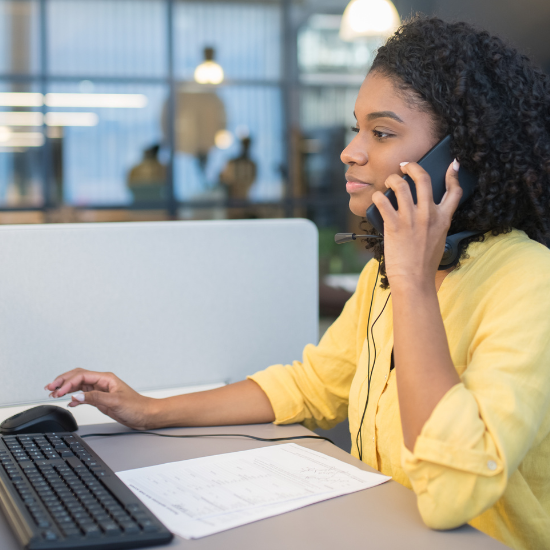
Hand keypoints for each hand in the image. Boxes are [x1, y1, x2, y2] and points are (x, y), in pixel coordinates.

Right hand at [44, 369, 155, 429]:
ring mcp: (101, 390)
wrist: (145, 415)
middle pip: (78, 377)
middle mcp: (102, 382)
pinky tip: (69, 401)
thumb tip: (77, 395)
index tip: (57, 391)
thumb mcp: (115, 401)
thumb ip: (95, 398)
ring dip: (66, 388)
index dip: (67, 382)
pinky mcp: (101, 399)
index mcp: (106, 378)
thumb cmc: (136, 406)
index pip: (82, 376)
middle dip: (62, 381)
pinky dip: (74, 397)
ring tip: (53, 393)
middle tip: (49, 388)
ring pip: (79, 386)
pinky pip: (84, 395)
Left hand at [371, 160, 462, 288]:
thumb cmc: (424, 264)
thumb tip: (427, 211)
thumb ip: (435, 223)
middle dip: (412, 167)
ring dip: (392, 179)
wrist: (414, 279)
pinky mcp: (394, 225)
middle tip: (404, 166)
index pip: (454, 192)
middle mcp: (428, 214)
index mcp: (443, 219)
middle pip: (423, 179)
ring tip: (388, 182)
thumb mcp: (438, 240)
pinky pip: (382, 201)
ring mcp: (411, 218)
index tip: (452, 165)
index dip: (453, 175)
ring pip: (400, 185)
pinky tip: (377, 198)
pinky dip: (377, 197)